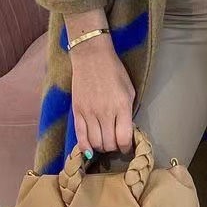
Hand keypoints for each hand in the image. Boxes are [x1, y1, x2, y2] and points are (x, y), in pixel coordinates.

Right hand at [69, 36, 135, 155]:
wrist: (91, 57)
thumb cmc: (114, 71)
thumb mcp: (129, 90)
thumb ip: (127, 111)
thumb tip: (124, 130)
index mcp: (121, 106)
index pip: (124, 138)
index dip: (126, 147)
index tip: (126, 146)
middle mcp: (105, 112)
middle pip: (109, 144)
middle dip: (114, 148)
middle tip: (115, 144)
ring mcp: (89, 113)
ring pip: (95, 143)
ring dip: (102, 147)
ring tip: (105, 142)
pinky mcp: (77, 112)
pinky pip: (80, 136)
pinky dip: (85, 147)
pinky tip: (90, 149)